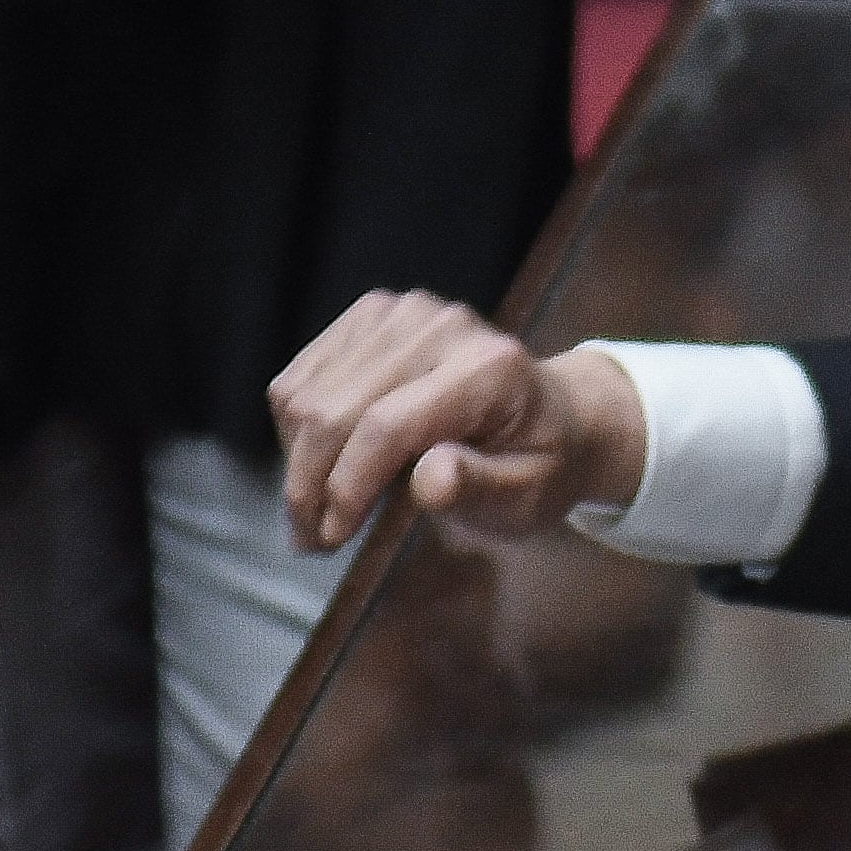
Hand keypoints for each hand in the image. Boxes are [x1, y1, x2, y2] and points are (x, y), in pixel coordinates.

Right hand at [269, 292, 648, 550]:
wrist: (555, 415)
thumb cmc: (540, 465)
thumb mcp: (527, 497)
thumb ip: (480, 486)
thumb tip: (429, 481)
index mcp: (489, 369)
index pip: (388, 425)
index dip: (348, 486)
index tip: (332, 538)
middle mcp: (442, 326)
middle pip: (335, 408)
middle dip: (310, 483)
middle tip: (312, 540)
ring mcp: (401, 310)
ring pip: (305, 393)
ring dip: (297, 461)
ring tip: (317, 511)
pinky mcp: (371, 313)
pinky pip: (300, 376)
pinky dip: (296, 430)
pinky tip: (324, 465)